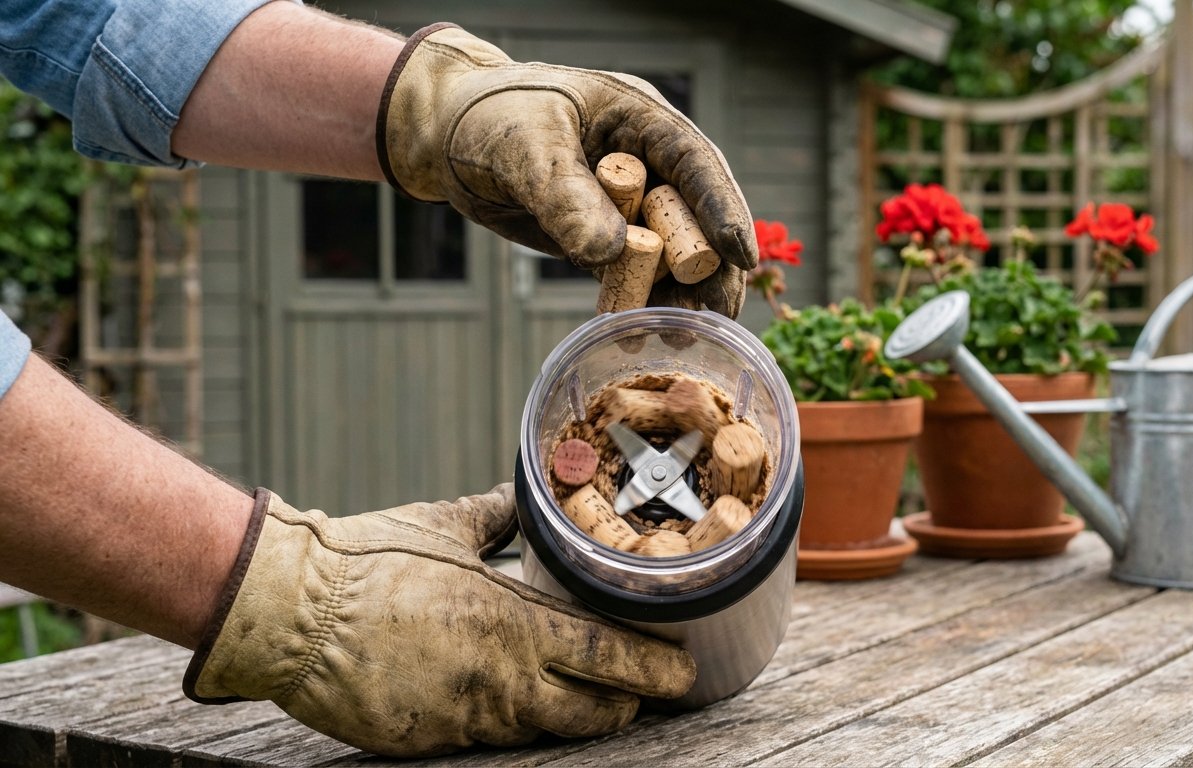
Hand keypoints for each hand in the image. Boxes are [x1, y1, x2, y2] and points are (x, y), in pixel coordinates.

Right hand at [183, 485, 695, 756]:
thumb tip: (526, 494)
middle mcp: (502, 680)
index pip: (608, 656)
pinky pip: (488, 739)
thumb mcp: (446, 525)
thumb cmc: (368, 560)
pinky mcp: (430, 741)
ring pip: (545, 732)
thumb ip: (499, 515)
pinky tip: (512, 704)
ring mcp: (466, 718)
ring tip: (590, 701)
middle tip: (642, 691)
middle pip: (593, 713)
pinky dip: (510, 722)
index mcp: (514, 623)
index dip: (654, 668)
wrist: (290, 612)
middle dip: (626, 704)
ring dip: (573, 717)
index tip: (684, 669)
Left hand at [376, 24, 757, 315]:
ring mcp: (626, 204)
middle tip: (720, 315)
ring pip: (666, 254)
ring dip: (678, 296)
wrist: (444, 137)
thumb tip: (610, 252)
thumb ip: (565, 196)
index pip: (696, 164)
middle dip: (710, 268)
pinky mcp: (600, 237)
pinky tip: (640, 334)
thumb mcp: (524, 146)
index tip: (741, 256)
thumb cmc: (487, 117)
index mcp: (640, 120)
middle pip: (694, 217)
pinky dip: (636, 303)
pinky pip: (628, 274)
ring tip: (685, 336)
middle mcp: (645, 164)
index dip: (723, 210)